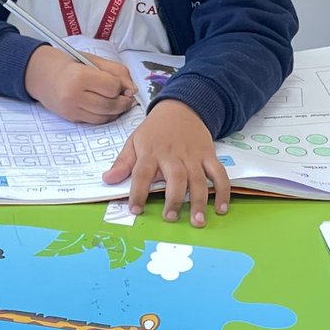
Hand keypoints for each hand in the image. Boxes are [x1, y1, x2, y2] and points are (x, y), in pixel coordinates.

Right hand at [24, 46, 135, 123]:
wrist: (39, 74)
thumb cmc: (67, 64)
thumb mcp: (92, 60)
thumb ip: (116, 72)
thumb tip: (132, 90)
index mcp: (79, 77)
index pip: (112, 87)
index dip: (120, 85)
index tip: (118, 82)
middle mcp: (74, 96)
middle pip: (110, 105)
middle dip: (123, 101)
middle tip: (126, 95)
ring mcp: (71, 109)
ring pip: (105, 117)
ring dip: (116, 111)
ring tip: (116, 101)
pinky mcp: (71, 118)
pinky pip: (96, 121)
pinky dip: (105, 116)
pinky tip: (104, 107)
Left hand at [102, 100, 229, 226]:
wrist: (181, 108)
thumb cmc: (154, 130)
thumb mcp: (134, 141)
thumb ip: (122, 163)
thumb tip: (107, 180)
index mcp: (150, 152)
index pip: (141, 173)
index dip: (137, 192)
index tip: (135, 209)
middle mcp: (172, 155)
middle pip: (175, 177)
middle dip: (173, 199)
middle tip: (170, 218)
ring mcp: (193, 156)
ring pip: (198, 179)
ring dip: (199, 201)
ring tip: (198, 221)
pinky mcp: (209, 155)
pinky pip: (219, 174)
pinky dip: (222, 191)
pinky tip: (222, 208)